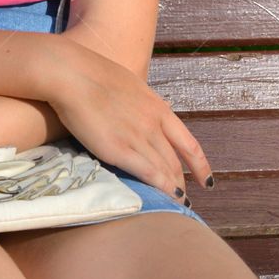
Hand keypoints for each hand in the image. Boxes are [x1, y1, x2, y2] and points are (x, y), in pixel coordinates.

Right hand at [48, 41, 211, 199]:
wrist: (72, 74)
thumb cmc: (93, 74)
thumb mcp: (130, 85)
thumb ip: (142, 103)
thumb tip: (149, 109)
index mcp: (158, 107)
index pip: (189, 143)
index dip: (200, 165)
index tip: (206, 180)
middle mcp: (153, 124)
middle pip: (176, 161)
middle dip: (183, 181)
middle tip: (184, 197)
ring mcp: (138, 137)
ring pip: (165, 170)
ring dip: (173, 189)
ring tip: (176, 203)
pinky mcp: (119, 150)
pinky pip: (149, 174)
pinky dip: (161, 188)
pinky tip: (167, 199)